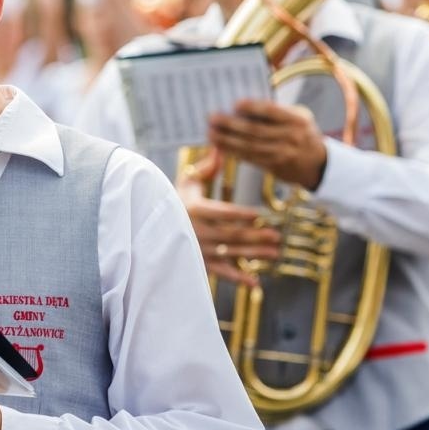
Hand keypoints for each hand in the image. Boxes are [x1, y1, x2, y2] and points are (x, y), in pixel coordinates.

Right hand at [177, 149, 281, 285]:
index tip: (259, 215)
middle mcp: (196, 232)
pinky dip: (238, 280)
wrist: (151, 227)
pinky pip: (221, 273)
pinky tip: (256, 283)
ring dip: (254, 255)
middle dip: (255, 237)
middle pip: (231, 235)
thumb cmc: (173, 200)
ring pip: (230, 254)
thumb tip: (221, 147)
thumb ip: (206, 167)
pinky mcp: (200, 264)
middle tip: (277, 236)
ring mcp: (198, 250)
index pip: (222, 213)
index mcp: (194, 210)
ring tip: (275, 254)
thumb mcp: (186, 181)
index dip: (240, 215)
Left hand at [208, 98, 327, 189]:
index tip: (235, 103)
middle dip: (232, 124)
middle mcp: (291, 136)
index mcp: (298, 119)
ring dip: (227, 140)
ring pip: (250, 146)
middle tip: (213, 118)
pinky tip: (221, 146)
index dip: (253, 107)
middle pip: (256, 130)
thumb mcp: (298, 117)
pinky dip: (233, 152)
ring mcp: (283, 153)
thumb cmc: (301, 132)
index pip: (272, 111)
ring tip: (211, 133)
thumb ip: (276, 111)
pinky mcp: (274, 166)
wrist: (316, 163)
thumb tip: (242, 106)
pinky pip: (250, 158)